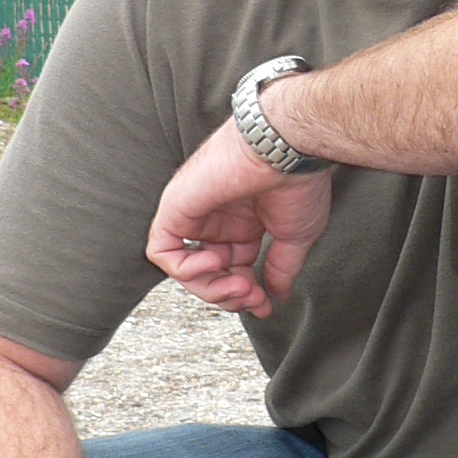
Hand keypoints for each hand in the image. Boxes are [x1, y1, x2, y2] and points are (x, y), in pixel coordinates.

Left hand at [146, 118, 333, 316]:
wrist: (287, 152)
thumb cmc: (295, 180)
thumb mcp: (295, 237)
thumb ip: (281, 268)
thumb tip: (277, 294)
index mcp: (244, 222)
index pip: (233, 269)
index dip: (246, 294)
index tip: (265, 306)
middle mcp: (217, 218)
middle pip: (209, 274)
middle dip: (229, 295)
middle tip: (252, 298)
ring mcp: (196, 214)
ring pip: (184, 268)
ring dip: (210, 289)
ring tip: (238, 285)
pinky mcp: (176, 208)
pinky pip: (162, 251)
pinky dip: (184, 270)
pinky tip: (214, 264)